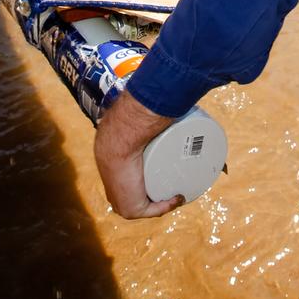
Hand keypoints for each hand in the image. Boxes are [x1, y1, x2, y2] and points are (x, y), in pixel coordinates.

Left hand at [94, 92, 182, 219]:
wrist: (118, 138)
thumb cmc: (127, 121)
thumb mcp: (136, 115)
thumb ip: (146, 102)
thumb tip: (162, 87)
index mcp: (114, 165)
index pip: (135, 173)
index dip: (154, 170)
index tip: (173, 161)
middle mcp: (115, 184)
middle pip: (144, 187)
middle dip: (163, 183)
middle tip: (184, 169)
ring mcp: (121, 198)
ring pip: (150, 201)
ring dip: (167, 195)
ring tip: (185, 179)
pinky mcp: (130, 208)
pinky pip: (153, 210)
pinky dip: (167, 205)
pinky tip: (178, 196)